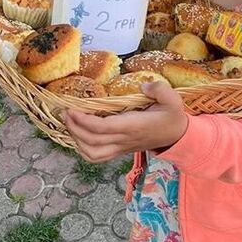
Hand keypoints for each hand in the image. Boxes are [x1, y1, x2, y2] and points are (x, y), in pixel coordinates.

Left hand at [64, 80, 188, 162]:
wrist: (177, 136)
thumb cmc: (172, 117)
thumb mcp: (172, 100)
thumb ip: (160, 90)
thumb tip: (144, 85)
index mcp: (133, 126)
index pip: (103, 128)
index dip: (84, 120)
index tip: (71, 108)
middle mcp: (124, 139)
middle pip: (92, 140)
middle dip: (74, 127)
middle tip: (64, 112)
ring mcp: (121, 147)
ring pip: (92, 153)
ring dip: (76, 140)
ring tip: (69, 123)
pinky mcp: (119, 150)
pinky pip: (97, 157)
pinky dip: (83, 149)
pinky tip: (78, 136)